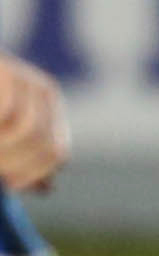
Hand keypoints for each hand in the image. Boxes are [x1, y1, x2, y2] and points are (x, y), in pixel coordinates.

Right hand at [0, 57, 64, 193]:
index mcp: (49, 110)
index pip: (57, 152)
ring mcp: (23, 76)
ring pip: (26, 129)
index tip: (9, 185)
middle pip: (43, 143)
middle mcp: (43, 91)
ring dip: (3, 151)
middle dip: (12, 164)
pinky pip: (7, 111)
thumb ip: (19, 157)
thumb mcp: (5, 136)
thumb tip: (47, 187)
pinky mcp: (3, 67)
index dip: (33, 174)